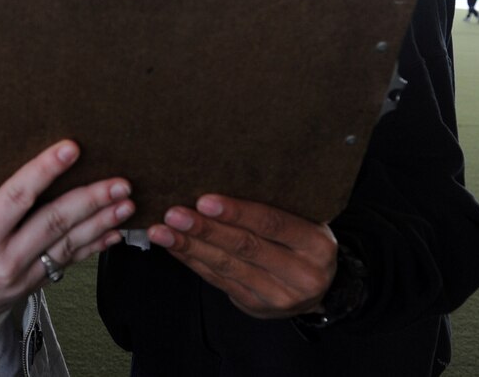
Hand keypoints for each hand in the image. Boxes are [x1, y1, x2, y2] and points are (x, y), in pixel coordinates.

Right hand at [0, 140, 132, 325]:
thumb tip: (35, 163)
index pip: (16, 196)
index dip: (45, 170)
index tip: (71, 148)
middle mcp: (6, 259)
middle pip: (53, 223)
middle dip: (90, 200)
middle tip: (119, 183)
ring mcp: (23, 276)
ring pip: (68, 244)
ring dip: (101, 221)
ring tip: (125, 203)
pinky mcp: (36, 285)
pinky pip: (70, 262)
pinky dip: (95, 245)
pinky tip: (115, 232)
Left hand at [147, 195, 336, 318]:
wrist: (316, 289)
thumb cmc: (303, 241)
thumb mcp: (305, 219)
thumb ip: (275, 203)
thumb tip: (221, 174)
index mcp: (316, 244)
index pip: (273, 224)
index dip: (238, 212)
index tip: (204, 200)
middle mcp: (301, 274)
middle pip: (246, 247)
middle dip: (205, 229)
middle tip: (174, 213)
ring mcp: (278, 295)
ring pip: (227, 266)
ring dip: (190, 246)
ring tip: (161, 230)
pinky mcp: (255, 305)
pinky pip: (218, 280)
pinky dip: (192, 260)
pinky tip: (173, 245)